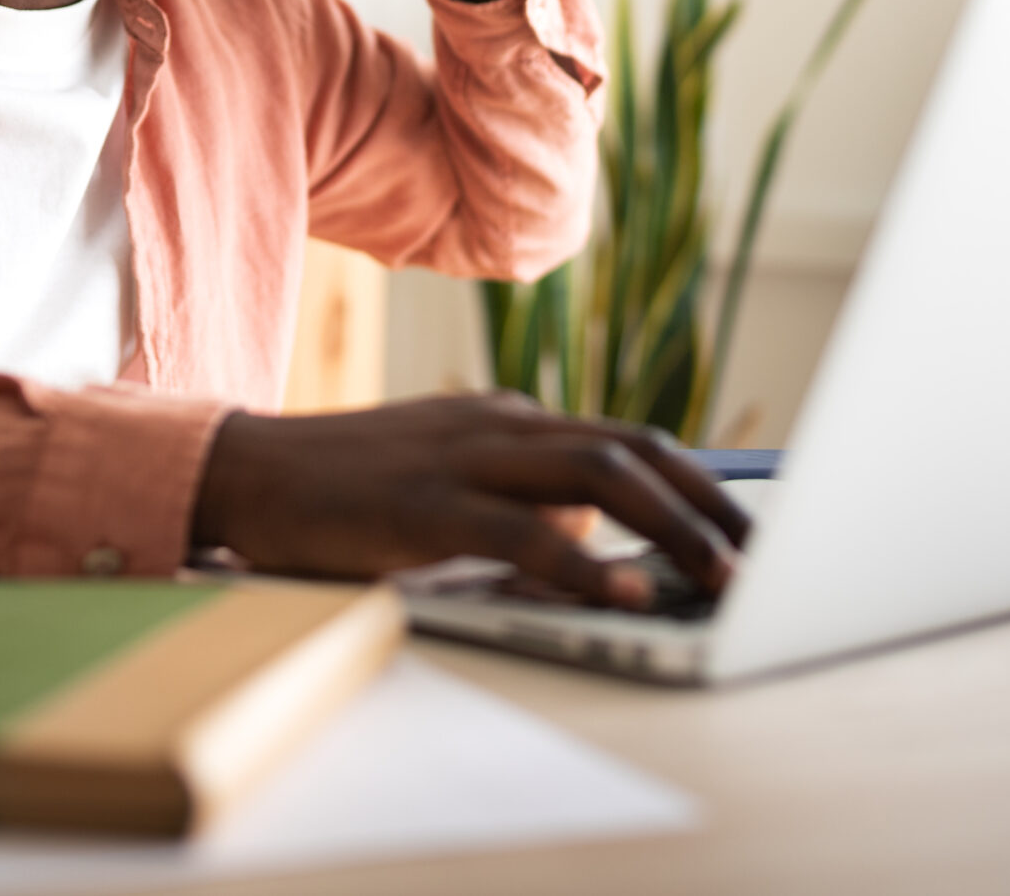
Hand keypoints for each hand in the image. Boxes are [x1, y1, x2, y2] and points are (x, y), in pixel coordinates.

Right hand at [190, 394, 749, 607]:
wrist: (244, 471)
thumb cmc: (348, 492)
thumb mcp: (451, 484)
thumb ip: (523, 498)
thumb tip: (600, 535)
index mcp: (510, 420)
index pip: (629, 440)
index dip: (701, 483)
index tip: (752, 531)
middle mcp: (499, 424)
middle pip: (632, 448)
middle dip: (709, 503)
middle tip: (764, 559)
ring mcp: (462, 456)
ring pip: (595, 474)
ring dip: (671, 527)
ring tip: (722, 576)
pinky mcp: (421, 503)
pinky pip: (520, 528)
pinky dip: (582, 560)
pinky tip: (625, 589)